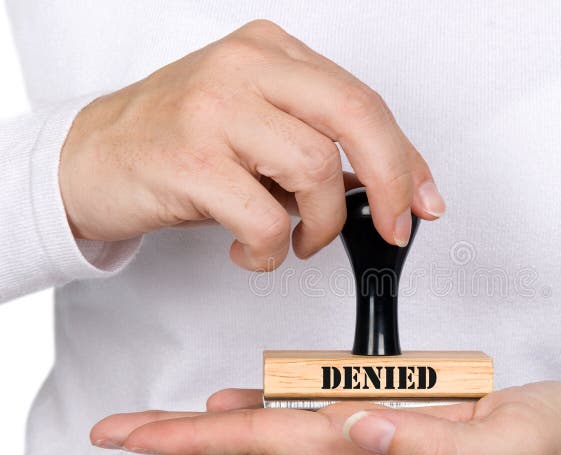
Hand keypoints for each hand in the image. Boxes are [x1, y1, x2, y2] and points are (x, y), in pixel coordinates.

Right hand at [59, 20, 443, 269]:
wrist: (90, 158)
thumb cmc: (182, 144)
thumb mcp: (258, 126)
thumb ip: (319, 143)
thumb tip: (392, 188)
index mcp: (271, 52)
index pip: (362, 101)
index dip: (406, 158)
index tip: (424, 202)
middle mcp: (245, 67)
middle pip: (354, 117)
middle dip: (391, 183)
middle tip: (393, 228)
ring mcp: (214, 109)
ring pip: (315, 170)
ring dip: (320, 225)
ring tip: (295, 238)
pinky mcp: (189, 160)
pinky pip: (265, 219)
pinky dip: (271, 251)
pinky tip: (251, 250)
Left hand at [91, 382, 560, 454]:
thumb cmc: (545, 451)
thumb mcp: (498, 445)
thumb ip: (425, 447)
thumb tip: (355, 427)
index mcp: (375, 453)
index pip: (267, 445)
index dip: (194, 441)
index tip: (135, 435)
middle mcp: (364, 447)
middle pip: (255, 441)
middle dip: (181, 437)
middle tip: (122, 429)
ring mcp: (376, 433)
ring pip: (277, 427)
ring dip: (214, 426)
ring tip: (164, 424)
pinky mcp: (396, 415)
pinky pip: (314, 411)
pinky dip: (270, 407)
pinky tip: (250, 403)